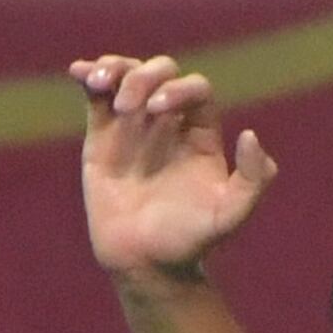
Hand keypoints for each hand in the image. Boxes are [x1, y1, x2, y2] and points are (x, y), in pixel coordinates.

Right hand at [74, 54, 276, 281]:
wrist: (142, 263)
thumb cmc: (186, 243)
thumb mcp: (228, 218)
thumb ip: (251, 182)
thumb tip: (250, 135)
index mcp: (201, 135)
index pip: (195, 89)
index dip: (178, 89)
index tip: (158, 109)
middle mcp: (169, 124)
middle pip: (162, 73)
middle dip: (144, 78)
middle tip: (129, 108)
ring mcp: (135, 125)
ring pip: (129, 74)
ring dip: (116, 69)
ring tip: (101, 83)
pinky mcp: (103, 133)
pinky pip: (98, 94)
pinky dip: (90, 74)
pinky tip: (80, 73)